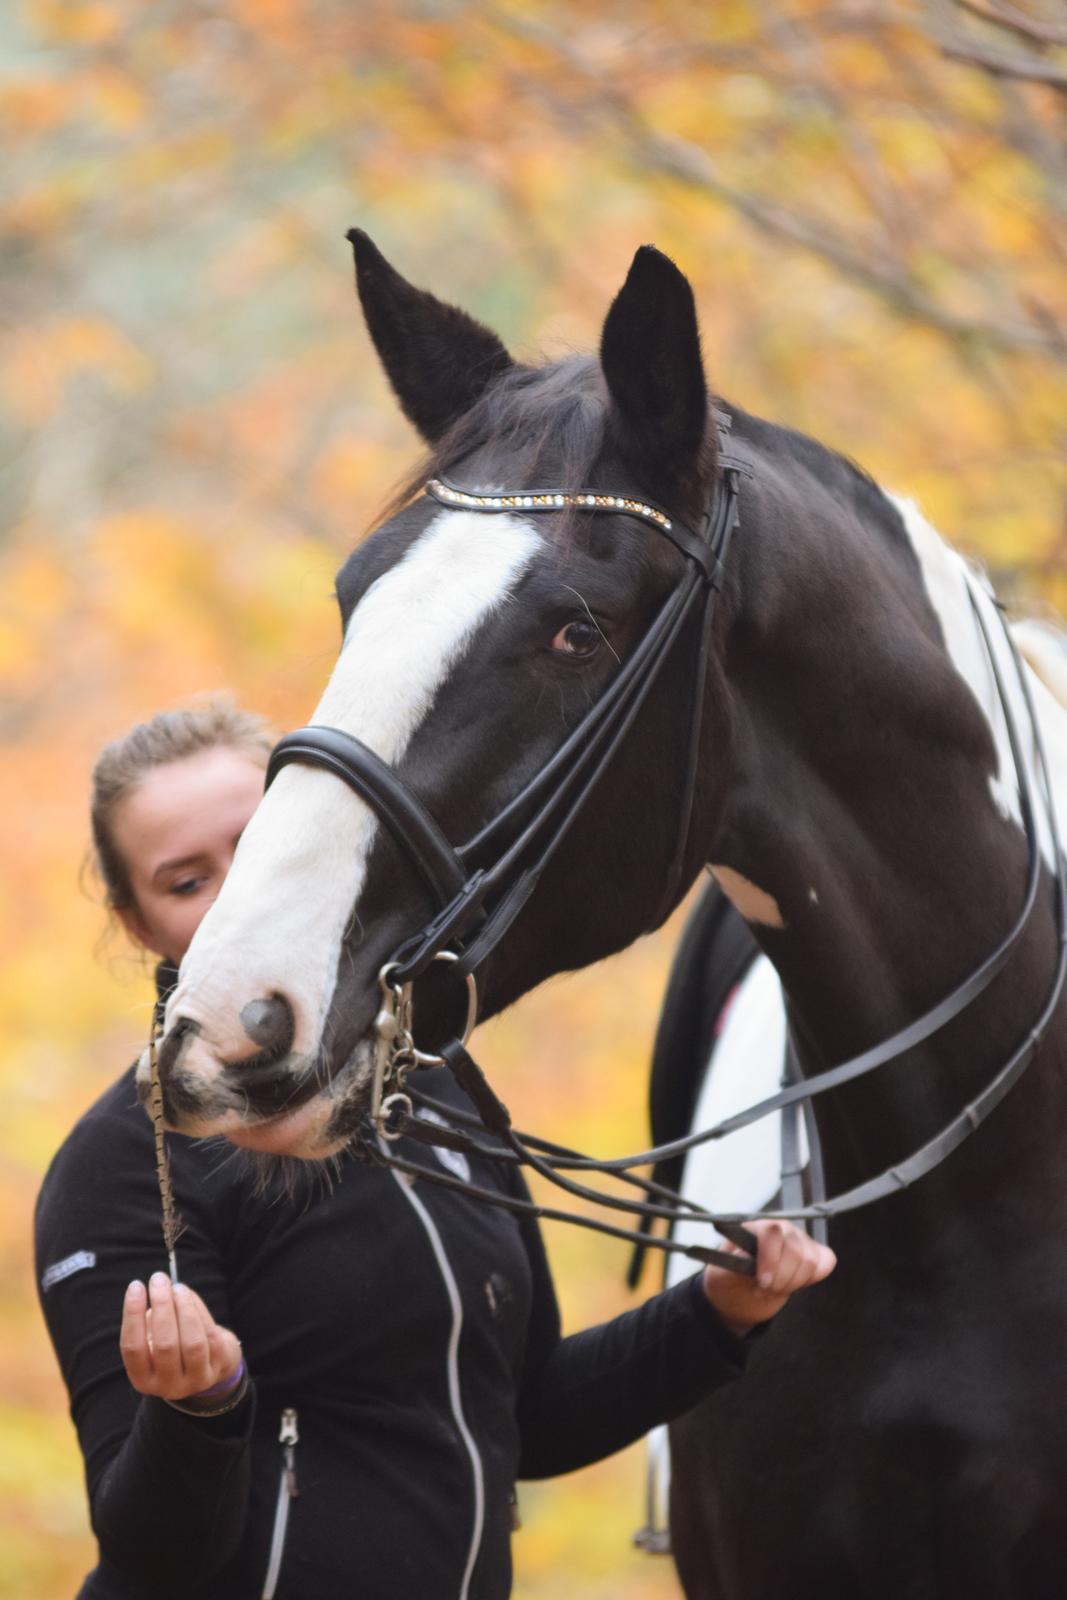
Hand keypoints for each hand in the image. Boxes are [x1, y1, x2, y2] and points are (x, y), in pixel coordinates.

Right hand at [120, 1273, 242, 1400]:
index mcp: (142, 1379)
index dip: (133, 1315)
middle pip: (165, 1345)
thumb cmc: (172, 1343)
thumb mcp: (154, 1339)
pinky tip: (189, 1295)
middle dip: (162, 1306)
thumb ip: (150, 1320)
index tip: (136, 1286)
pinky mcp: (217, 1368)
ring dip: (184, 1308)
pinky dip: (199, 1311)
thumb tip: (158, 1289)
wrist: (207, 1363)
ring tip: (177, 1286)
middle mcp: (168, 1386)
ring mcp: (195, 1380)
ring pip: (191, 1342)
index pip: (133, 1348)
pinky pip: (210, 1336)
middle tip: (158, 1279)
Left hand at [703, 1220, 835, 1336]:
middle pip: (794, 1250)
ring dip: (793, 1282)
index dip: (770, 1259)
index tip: (762, 1282)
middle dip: (781, 1279)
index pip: (771, 1232)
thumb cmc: (729, 1281)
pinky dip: (813, 1277)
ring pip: (810, 1259)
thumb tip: (747, 1252)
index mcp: (754, 1227)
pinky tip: (796, 1283)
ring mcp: (799, 1238)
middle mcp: (779, 1227)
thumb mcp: (722, 1276)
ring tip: (774, 1289)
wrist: (738, 1293)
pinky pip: (827, 1261)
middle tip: (763, 1291)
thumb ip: (734, 1263)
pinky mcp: (814, 1253)